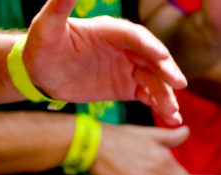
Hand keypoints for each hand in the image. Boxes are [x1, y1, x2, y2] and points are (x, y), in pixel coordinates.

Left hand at [23, 0, 186, 124]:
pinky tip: (170, 118)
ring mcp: (128, 67)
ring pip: (153, 79)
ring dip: (166, 95)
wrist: (41, 74)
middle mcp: (124, 47)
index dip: (149, 45)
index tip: (161, 57)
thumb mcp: (46, 26)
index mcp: (109, 30)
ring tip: (174, 114)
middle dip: (166, 71)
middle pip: (151, 57)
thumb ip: (59, 6)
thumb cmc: (41, 46)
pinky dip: (160, 105)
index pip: (134, 36)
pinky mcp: (126, 86)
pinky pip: (147, 94)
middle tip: (179, 84)